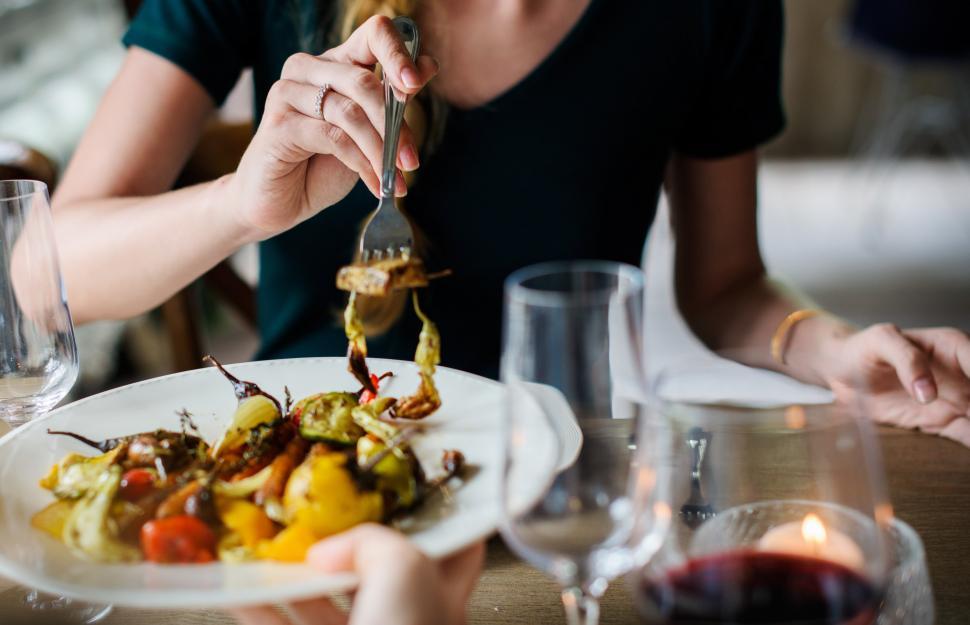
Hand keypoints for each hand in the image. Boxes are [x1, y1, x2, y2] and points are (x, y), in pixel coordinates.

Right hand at [227, 15, 437, 239]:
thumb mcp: (368, 131)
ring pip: (350, 113)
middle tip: (411, 162)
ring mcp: (288, 92)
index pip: (373, 34)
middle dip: (395, 126)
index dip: (398, 55)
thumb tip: (428, 67)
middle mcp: (308, 68)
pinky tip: (374, 184)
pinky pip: (333, 138)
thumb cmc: (324, 164)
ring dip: (380, 150)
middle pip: (364, 82)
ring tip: (395, 179)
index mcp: (336, 62)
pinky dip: (361, 164)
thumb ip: (392, 101)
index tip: (415, 85)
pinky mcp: (279, 123)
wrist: (281, 201)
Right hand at [231, 524, 484, 624]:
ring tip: (266, 547)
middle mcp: (406, 619)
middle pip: (374, 569)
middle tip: (315, 514)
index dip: (434, 517)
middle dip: (342, 542)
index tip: (405, 490)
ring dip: (291, 573)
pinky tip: (238, 590)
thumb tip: (332, 548)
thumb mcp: (404, 569)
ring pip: (324, 601)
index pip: (453, 548)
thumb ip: (373, 542)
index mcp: (443, 595)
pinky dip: (258, 608)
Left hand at [826, 324, 969, 445]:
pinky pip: (967, 435)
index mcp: (953, 347)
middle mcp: (963, 374)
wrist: (842, 370)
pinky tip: (968, 452)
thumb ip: (906, 359)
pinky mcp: (942, 421)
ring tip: (969, 429)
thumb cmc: (863, 348)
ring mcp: (956, 400)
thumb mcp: (880, 341)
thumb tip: (927, 391)